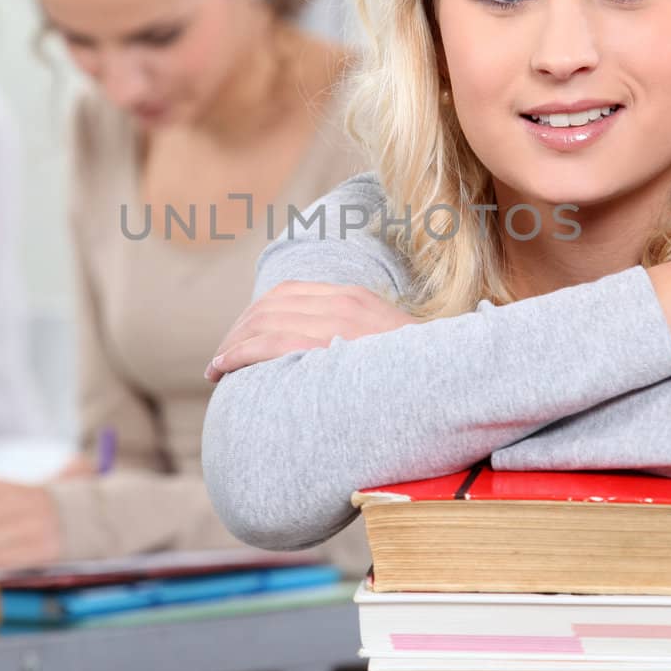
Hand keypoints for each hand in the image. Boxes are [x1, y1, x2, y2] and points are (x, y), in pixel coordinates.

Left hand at [206, 280, 415, 382]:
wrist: (454, 375)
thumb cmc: (422, 373)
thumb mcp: (390, 345)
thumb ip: (358, 342)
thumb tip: (335, 361)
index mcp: (353, 298)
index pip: (289, 294)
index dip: (257, 315)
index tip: (241, 337)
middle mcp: (342, 303)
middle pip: (269, 306)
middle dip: (238, 330)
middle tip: (221, 357)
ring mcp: (336, 322)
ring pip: (263, 323)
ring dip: (231, 345)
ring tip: (216, 368)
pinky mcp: (329, 345)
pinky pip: (268, 343)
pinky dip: (237, 354)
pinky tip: (222, 369)